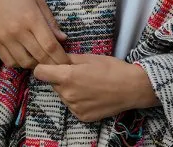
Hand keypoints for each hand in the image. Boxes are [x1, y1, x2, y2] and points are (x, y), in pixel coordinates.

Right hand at [0, 0, 68, 67]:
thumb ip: (50, 20)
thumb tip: (63, 38)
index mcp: (32, 18)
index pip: (50, 45)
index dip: (61, 57)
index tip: (68, 62)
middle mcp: (19, 31)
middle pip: (39, 56)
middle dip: (52, 64)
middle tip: (60, 66)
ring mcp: (5, 39)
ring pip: (25, 62)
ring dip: (36, 65)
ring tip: (43, 60)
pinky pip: (9, 62)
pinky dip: (20, 64)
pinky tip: (26, 57)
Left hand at [34, 54, 158, 121]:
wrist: (131, 88)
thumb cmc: (112, 68)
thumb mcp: (90, 57)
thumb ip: (69, 58)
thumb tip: (57, 57)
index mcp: (68, 76)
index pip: (40, 73)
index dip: (43, 66)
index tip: (49, 64)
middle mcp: (68, 94)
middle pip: (53, 83)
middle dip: (60, 77)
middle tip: (77, 72)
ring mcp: (74, 108)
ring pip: (63, 95)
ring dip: (69, 89)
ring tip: (87, 83)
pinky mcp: (81, 117)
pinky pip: (72, 105)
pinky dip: (78, 99)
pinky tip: (91, 94)